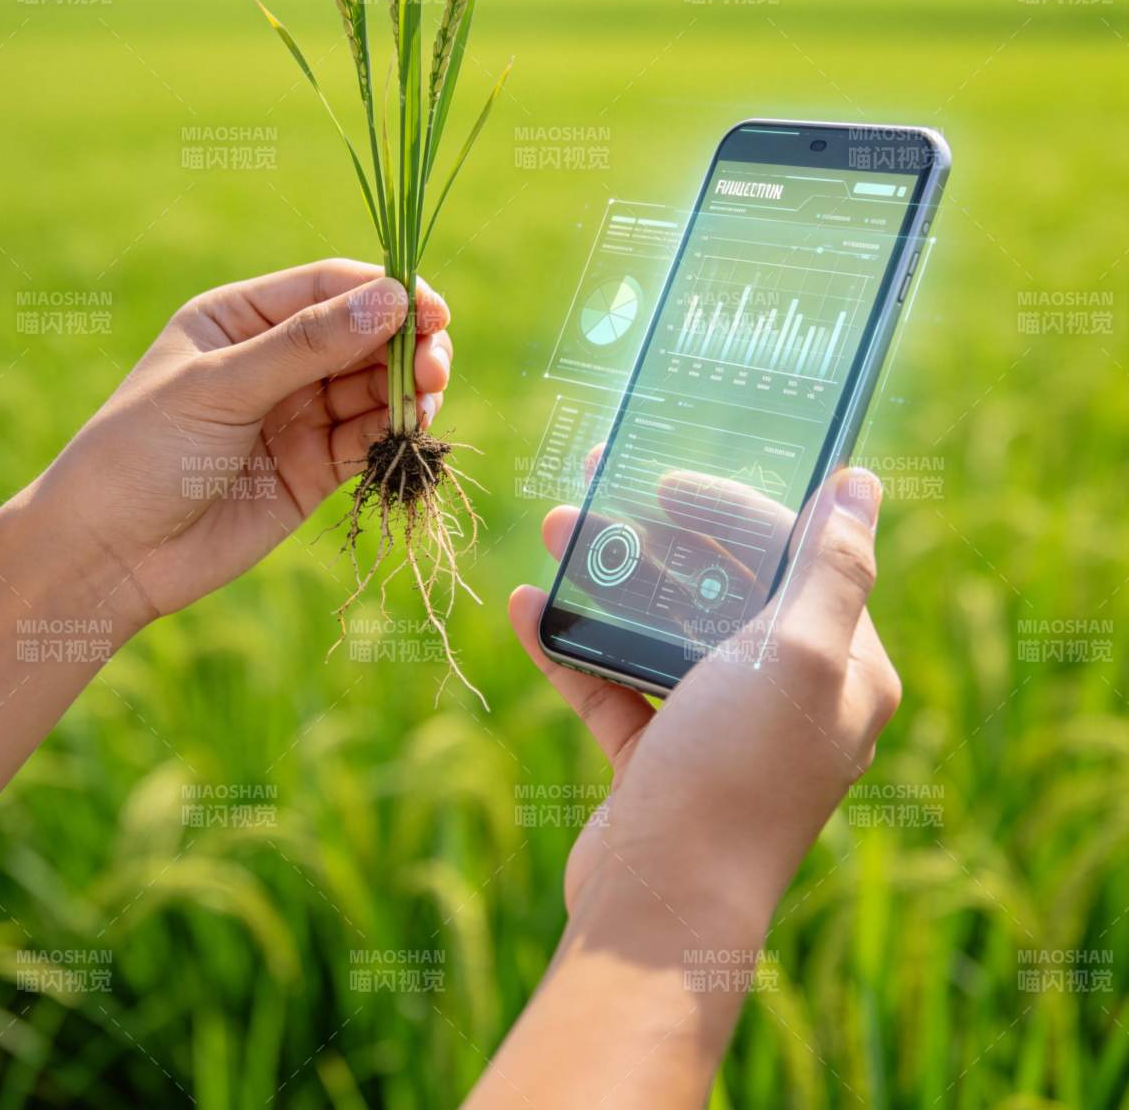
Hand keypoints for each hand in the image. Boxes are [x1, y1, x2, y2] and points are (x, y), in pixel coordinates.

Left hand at [34, 259, 450, 631]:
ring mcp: (298, 414)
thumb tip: (392, 299)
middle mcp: (275, 359)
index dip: (384, 292)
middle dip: (405, 344)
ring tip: (423, 402)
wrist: (109, 555)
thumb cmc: (144, 451)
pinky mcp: (315, 468)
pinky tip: (408, 433)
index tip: (432, 308)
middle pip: (363, 335)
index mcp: (241, 318)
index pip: (328, 287)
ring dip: (406, 390)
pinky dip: (394, 433)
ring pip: (373, 387)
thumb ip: (308, 344)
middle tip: (434, 365)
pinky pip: (368, 438)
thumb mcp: (222, 385)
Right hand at [510, 465, 898, 931]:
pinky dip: (576, 646)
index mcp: (845, 671)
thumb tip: (863, 483)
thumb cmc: (736, 774)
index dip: (731, 510)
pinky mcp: (661, 760)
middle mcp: (791, 698)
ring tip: (557, 533)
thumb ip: (833, 566)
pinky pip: (617, 684)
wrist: (660, 910)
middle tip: (596, 493)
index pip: (793, 560)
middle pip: (724, 589)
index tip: (666, 482)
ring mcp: (722, 731)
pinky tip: (530, 609)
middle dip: (658, 537)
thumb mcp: (796, 656)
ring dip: (610, 579)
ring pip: (665, 630)